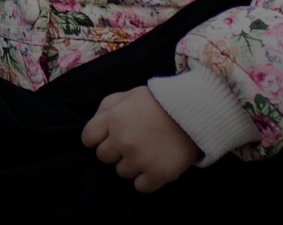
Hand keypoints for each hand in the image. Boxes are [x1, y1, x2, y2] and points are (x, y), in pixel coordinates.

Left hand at [81, 86, 200, 192]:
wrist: (194, 111)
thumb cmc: (159, 101)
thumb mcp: (129, 94)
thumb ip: (107, 108)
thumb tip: (95, 127)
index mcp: (113, 119)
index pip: (88, 138)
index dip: (97, 137)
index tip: (108, 136)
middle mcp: (123, 141)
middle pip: (103, 157)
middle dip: (114, 150)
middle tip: (131, 142)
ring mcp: (140, 160)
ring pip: (121, 172)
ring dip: (131, 164)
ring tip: (146, 150)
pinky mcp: (157, 174)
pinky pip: (140, 187)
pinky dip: (145, 179)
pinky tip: (153, 164)